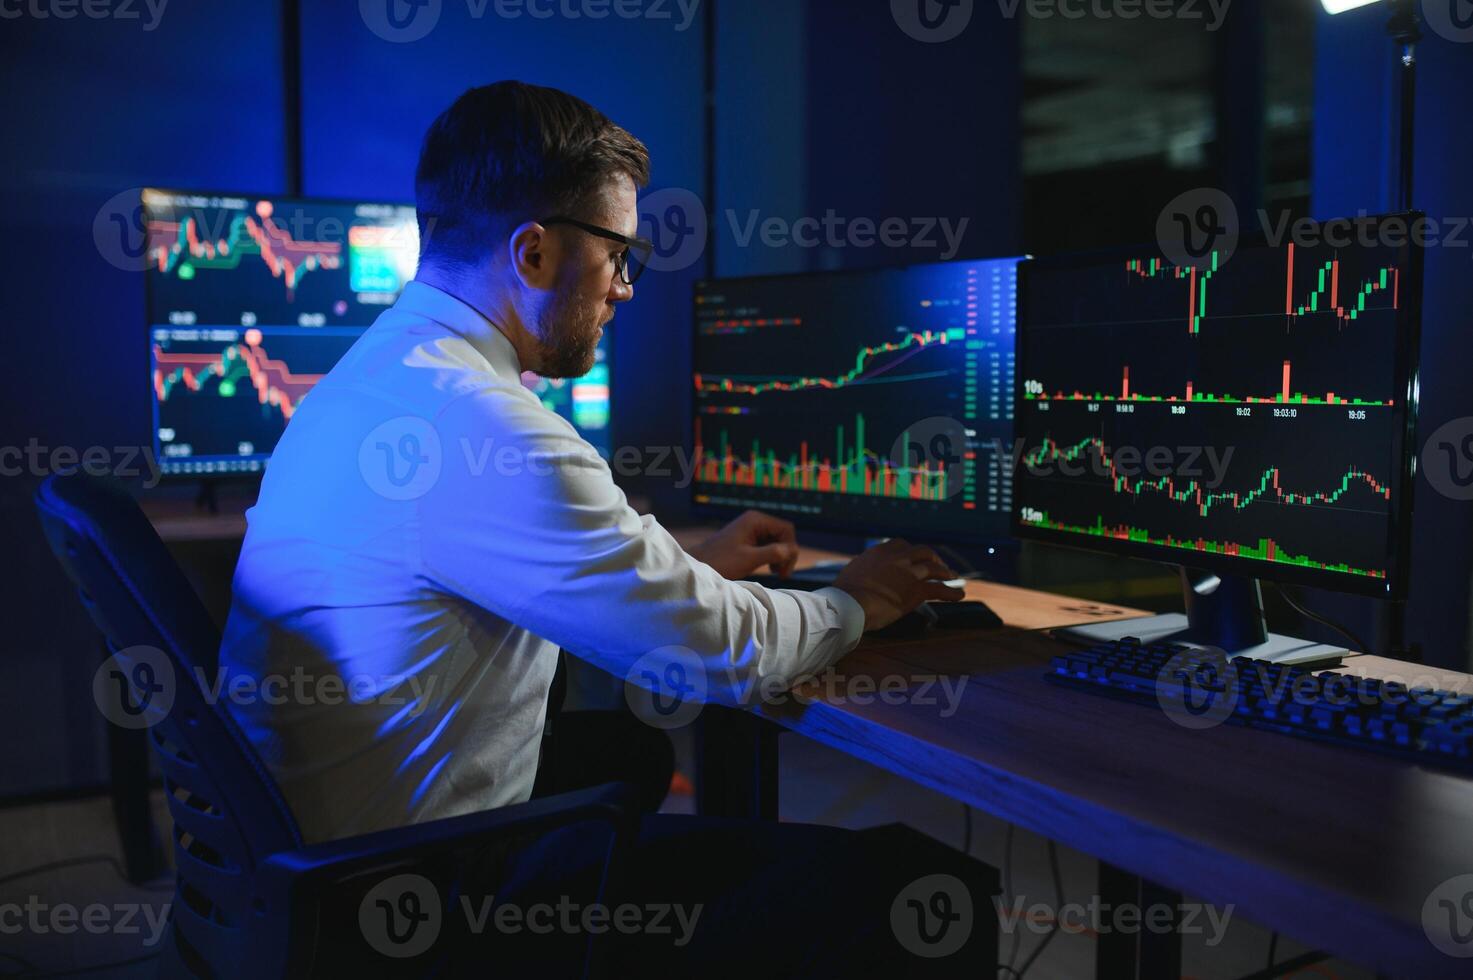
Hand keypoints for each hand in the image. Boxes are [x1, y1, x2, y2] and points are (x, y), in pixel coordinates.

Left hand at [687, 510, 800, 579]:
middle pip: (783, 535)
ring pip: (777, 541)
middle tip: (782, 574)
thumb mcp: (749, 559)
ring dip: (780, 557)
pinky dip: (772, 557)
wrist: (698, 566)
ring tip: (776, 572)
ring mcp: (751, 530)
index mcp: (755, 520)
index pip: (786, 529)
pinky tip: (769, 568)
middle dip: (786, 554)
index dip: (790, 548)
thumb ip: (773, 553)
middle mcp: (755, 521)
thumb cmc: (720, 562)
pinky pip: (768, 546)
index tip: (784, 569)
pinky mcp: (748, 540)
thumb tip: (793, 550)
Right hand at [831, 539, 964, 631]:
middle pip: (922, 551)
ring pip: (934, 567)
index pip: (900, 544)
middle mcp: (897, 557)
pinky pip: (940, 589)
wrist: (849, 603)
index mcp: (880, 552)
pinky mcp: (917, 590)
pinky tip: (959, 595)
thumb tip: (858, 579)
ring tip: (952, 576)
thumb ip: (862, 571)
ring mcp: (909, 572)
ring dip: (945, 571)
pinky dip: (952, 592)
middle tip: (937, 564)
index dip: (909, 550)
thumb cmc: (844, 594)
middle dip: (932, 557)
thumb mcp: (852, 574)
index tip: (912, 556)